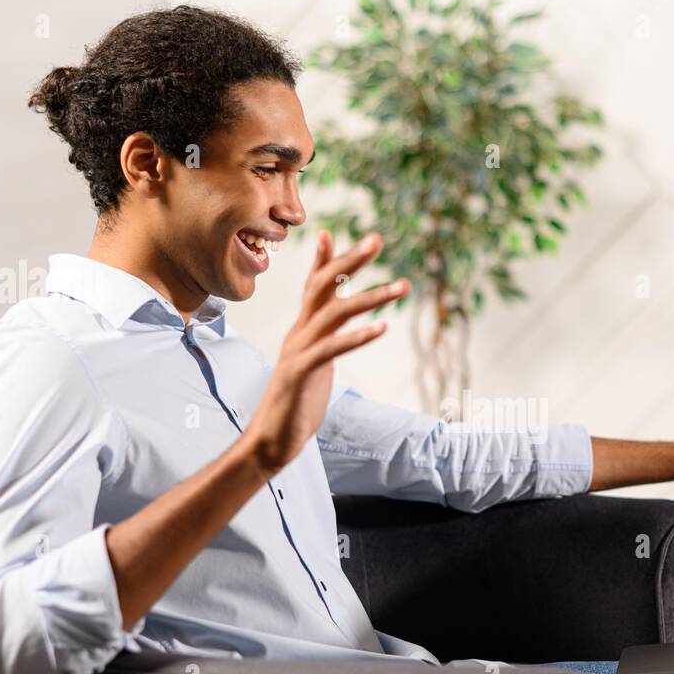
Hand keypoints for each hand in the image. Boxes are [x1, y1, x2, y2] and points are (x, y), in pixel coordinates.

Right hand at [243, 230, 407, 473]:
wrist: (271, 440)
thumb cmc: (296, 403)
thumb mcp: (313, 363)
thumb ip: (325, 340)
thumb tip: (339, 324)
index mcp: (302, 331)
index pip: (314, 285)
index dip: (329, 259)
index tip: (345, 233)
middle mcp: (298, 334)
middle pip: (324, 286)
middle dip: (351, 261)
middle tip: (378, 239)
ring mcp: (298, 352)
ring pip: (334, 313)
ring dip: (370, 297)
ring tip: (402, 287)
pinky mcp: (301, 374)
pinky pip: (331, 348)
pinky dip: (358, 336)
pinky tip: (382, 327)